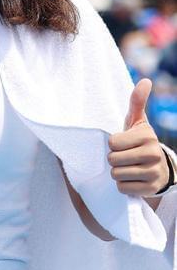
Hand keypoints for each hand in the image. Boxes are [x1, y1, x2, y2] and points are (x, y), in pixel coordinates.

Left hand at [107, 78, 168, 196]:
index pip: (112, 142)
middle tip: (125, 157)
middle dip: (114, 159)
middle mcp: (153, 154)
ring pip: (116, 174)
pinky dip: (123, 185)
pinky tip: (132, 179)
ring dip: (118, 172)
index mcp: (147, 136)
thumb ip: (137, 102)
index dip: (113, 144)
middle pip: (112, 159)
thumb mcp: (137, 122)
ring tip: (128, 167)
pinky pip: (122, 188)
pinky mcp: (150, 189)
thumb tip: (145, 80)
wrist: (158, 168)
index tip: (124, 144)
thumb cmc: (140, 141)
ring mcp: (153, 173)